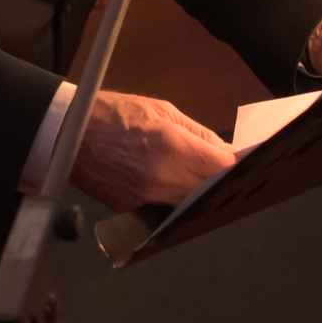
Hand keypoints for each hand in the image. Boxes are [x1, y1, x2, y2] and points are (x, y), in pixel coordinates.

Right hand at [69, 90, 234, 211]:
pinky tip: (181, 191)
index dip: (242, 167)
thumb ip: (199, 134)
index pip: (223, 167)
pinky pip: (167, 212)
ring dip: (204, 196)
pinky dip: (178, 203)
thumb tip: (228, 152)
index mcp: (172, 146)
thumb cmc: (114, 114)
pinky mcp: (132, 212)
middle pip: (211, 191)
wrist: (68, 133)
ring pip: (192, 206)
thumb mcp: (162, 110)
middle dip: (224, 183)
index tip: (252, 164)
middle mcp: (162, 178)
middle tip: (236, 174)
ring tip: (209, 183)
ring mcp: (146, 200)